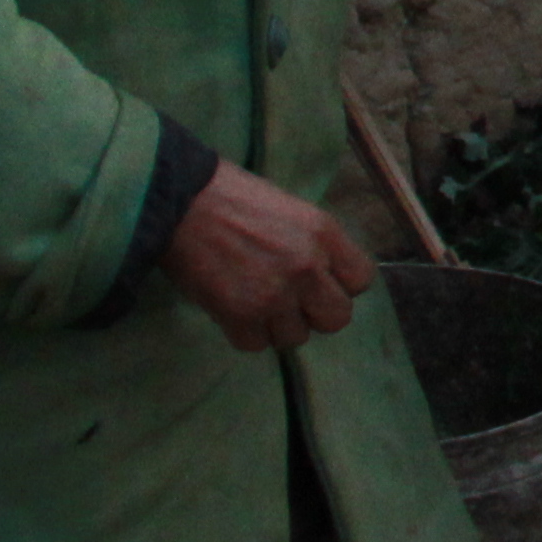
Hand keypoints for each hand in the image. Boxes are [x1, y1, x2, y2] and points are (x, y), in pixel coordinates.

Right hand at [160, 160, 373, 354]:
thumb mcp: (292, 210)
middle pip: (337, 318)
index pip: (361, 280)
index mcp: (324, 234)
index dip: (340, 285)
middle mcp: (308, 267)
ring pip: (296, 338)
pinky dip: (246, 333)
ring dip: (277, 325)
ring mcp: (275, 295)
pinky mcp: (241, 316)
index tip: (320, 282)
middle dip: (314, 313)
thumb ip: (315, 245)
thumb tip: (325, 276)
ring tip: (255, 301)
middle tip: (290, 300)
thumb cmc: (233, 197)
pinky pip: (257, 345)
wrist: (180, 200)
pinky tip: (234, 309)